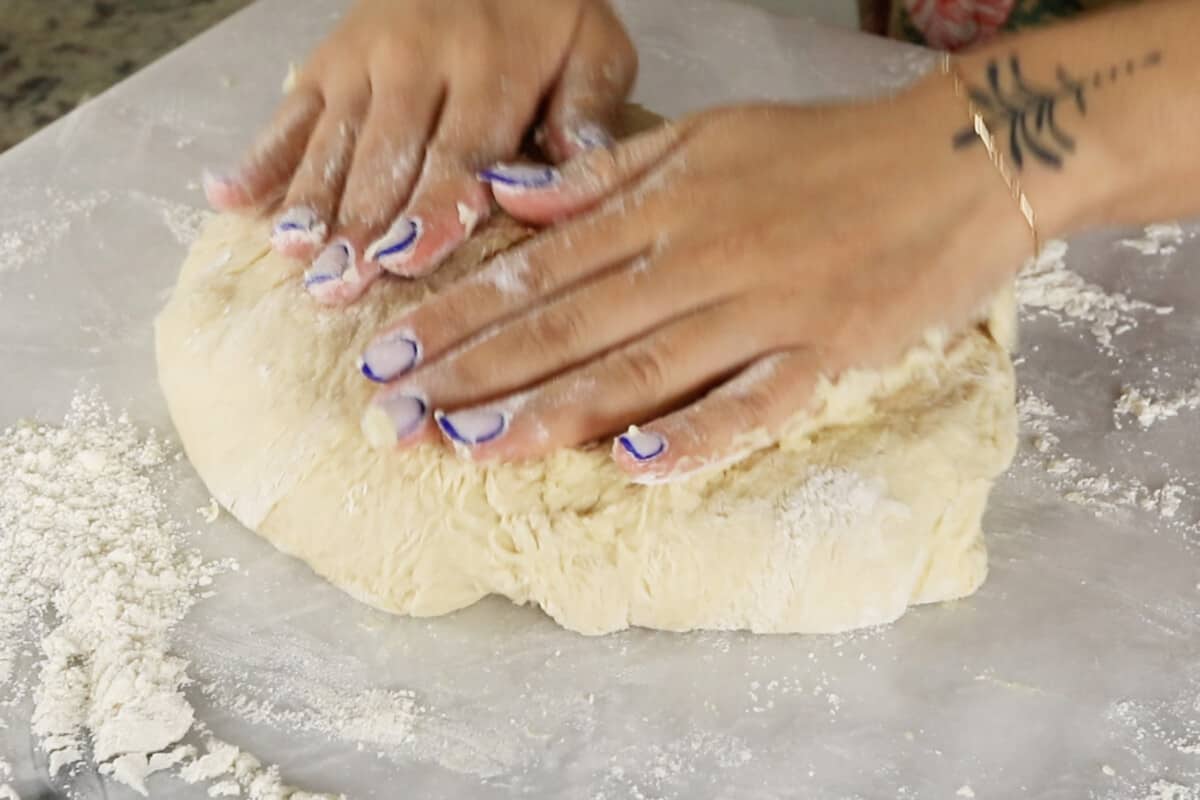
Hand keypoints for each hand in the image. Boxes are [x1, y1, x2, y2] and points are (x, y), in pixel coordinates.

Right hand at [203, 0, 635, 304]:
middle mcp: (417, 60)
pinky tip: (226, 198)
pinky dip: (258, 156)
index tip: (406, 260)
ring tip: (291, 256)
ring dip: (309, 201)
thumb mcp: (596, 49)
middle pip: (385, 156)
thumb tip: (576, 170)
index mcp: (490, 65)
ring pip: (332, 140)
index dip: (432, 209)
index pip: (460, 150)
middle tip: (338, 287)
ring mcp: (362, 59)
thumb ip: (589, 109)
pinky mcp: (326, 60)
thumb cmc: (549, 15)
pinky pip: (288, 112)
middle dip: (361, 225)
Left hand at [358, 76, 1035, 480]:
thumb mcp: (709, 136)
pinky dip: (697, 434)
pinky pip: (755, 402)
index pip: (539, 271)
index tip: (387, 355)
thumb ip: (605, 176)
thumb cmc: (829, 148)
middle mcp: (698, 257)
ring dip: (550, 413)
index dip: (456, 315)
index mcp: (664, 206)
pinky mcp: (827, 351)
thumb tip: (508, 199)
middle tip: (396, 417)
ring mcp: (763, 308)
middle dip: (473, 374)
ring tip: (473, 448)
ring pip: (640, 368)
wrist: (962, 155)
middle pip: (568, 326)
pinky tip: (634, 465)